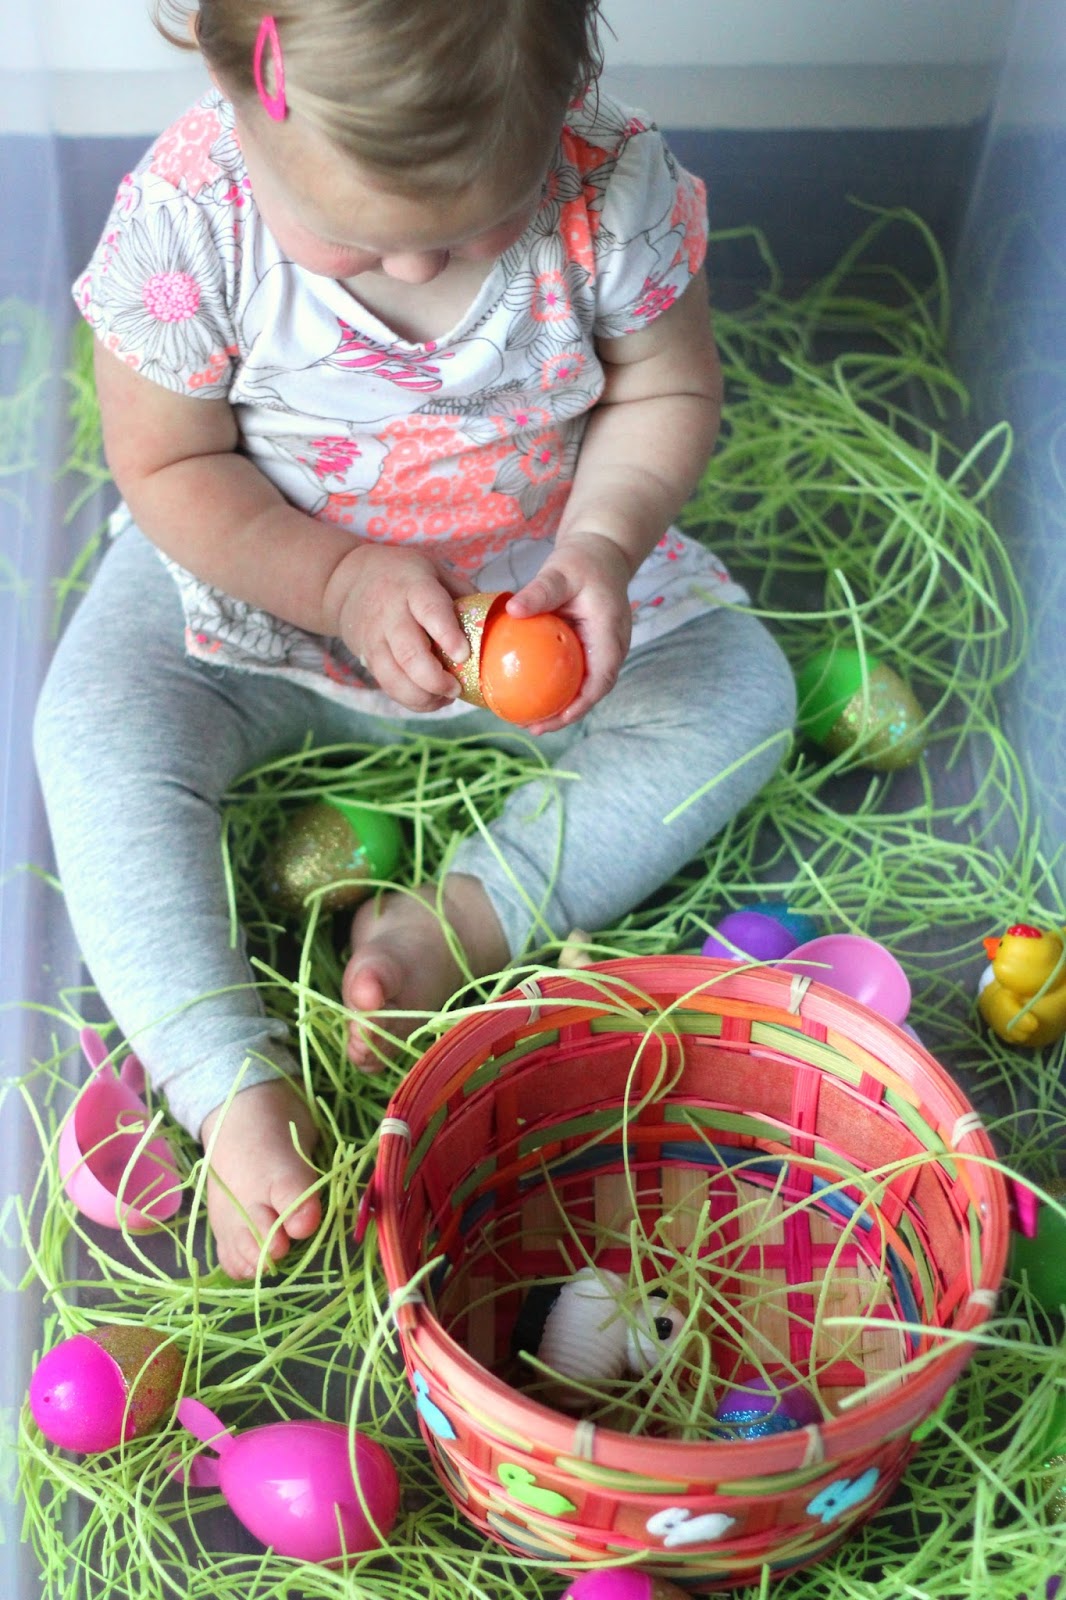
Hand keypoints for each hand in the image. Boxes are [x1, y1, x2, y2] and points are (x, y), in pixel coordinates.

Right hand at [325, 544, 474, 711]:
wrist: (347, 580)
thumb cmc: (403, 575)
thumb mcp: (434, 570)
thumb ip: (463, 593)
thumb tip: (497, 619)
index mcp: (413, 588)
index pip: (430, 611)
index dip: (447, 635)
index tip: (464, 655)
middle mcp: (391, 615)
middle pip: (410, 655)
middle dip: (436, 679)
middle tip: (457, 688)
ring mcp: (376, 640)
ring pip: (395, 678)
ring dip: (424, 697)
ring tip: (446, 697)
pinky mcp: (367, 659)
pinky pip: (388, 687)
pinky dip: (412, 700)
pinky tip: (431, 699)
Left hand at [505, 531, 632, 732]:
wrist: (602, 551)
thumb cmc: (583, 560)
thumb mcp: (560, 571)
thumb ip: (540, 591)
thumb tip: (513, 610)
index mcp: (610, 633)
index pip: (601, 678)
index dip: (582, 703)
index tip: (558, 718)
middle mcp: (612, 646)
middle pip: (593, 690)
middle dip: (567, 714)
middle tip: (533, 727)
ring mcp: (603, 649)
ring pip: (585, 685)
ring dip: (562, 705)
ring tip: (530, 720)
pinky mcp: (591, 647)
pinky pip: (576, 673)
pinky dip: (557, 687)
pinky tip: (531, 692)